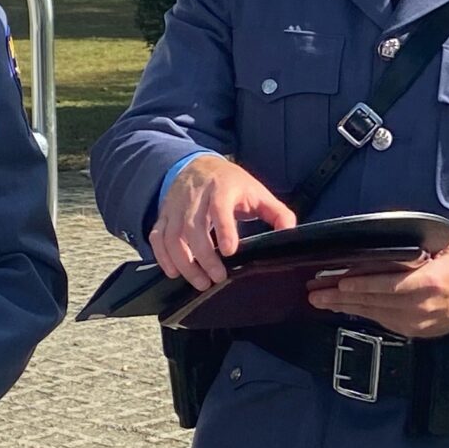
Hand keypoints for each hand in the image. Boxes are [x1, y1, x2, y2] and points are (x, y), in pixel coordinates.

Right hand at [150, 155, 296, 289]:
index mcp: (221, 188)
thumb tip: (290, 231)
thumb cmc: (230, 184)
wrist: (197, 166)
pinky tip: (174, 272)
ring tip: (200, 282)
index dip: (223, 229)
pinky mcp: (164, 216)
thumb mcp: (257, 192)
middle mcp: (195, 196)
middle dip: (203, 256)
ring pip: (172, 236)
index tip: (230, 251)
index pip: (219, 208)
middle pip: (193, 228)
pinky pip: (157, 237)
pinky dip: (162, 257)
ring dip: (184, 262)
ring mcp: (176, 207)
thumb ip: (277, 212)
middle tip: (216, 278)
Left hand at [308, 240, 448, 339]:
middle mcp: (419, 305)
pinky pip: (379, 320)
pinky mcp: (408, 331)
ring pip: (372, 312)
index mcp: (429, 282)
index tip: (341, 283)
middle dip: (341, 296)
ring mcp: (413, 321)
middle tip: (315, 291)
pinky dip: (358, 312)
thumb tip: (390, 227)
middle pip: (375, 300)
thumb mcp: (446, 245)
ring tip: (319, 299)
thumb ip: (421, 237)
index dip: (365, 284)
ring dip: (343, 306)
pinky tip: (340, 307)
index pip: (391, 284)